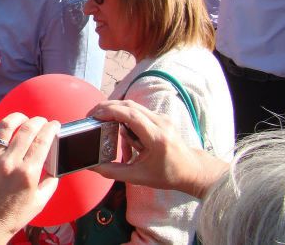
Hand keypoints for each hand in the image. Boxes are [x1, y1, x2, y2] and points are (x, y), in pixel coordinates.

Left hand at [0, 114, 59, 244]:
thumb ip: (51, 180)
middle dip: (38, 121)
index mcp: (27, 173)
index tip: (54, 125)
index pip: (43, 140)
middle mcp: (8, 163)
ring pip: (4, 126)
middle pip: (27, 129)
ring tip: (22, 119)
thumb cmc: (12, 216)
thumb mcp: (40, 202)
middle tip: (41, 121)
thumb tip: (55, 162)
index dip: (51, 128)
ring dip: (17, 117)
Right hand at [88, 100, 226, 198]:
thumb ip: (113, 171)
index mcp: (157, 137)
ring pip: (133, 108)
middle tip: (92, 115)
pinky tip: (125, 136)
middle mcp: (161, 123)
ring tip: (108, 129)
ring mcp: (162, 118)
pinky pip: (139, 113)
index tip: (94, 115)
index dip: (111, 111)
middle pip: (130, 106)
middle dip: (108, 107)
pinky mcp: (161, 118)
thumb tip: (92, 166)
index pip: (131, 116)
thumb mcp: (139, 177)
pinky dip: (127, 121)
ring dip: (117, 115)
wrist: (192, 170)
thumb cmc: (168, 175)